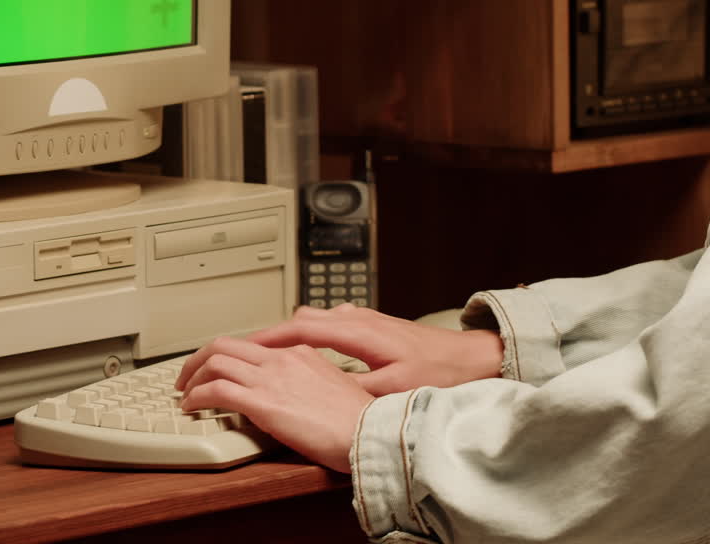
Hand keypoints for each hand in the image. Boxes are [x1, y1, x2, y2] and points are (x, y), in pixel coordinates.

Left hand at [178, 337, 372, 472]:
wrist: (370, 433)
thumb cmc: (359, 420)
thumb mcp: (336, 386)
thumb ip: (311, 380)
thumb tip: (297, 389)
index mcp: (299, 353)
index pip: (250, 344)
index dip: (226, 356)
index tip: (216, 368)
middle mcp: (282, 359)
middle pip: (224, 344)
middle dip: (197, 359)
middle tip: (187, 376)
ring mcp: (271, 378)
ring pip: (214, 362)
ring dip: (192, 377)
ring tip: (184, 394)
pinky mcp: (263, 403)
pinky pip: (216, 391)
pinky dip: (196, 396)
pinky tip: (191, 407)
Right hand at [179, 304, 502, 398]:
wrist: (471, 357)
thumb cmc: (439, 372)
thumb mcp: (395, 389)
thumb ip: (356, 387)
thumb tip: (323, 392)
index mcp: (356, 331)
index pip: (298, 327)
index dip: (265, 338)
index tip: (240, 348)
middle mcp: (354, 317)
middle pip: (296, 319)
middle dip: (265, 336)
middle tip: (238, 352)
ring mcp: (360, 318)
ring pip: (309, 319)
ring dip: (284, 334)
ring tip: (261, 354)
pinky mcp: (366, 325)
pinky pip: (322, 324)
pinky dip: (303, 335)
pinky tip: (300, 351)